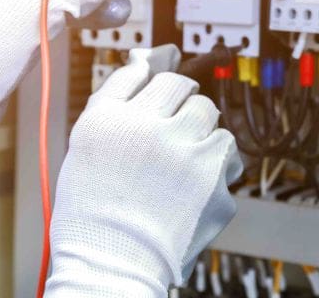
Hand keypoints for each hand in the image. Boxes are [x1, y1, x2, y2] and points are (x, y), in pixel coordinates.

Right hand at [45, 45, 243, 296]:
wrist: (113, 262)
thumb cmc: (95, 205)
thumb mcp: (89, 141)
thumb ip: (117, 93)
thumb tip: (146, 58)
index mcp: (114, 118)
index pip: (158, 77)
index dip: (164, 92)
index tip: (164, 105)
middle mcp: (152, 130)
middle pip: (190, 93)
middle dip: (186, 110)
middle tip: (173, 137)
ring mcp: (189, 157)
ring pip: (214, 121)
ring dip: (204, 136)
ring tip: (182, 166)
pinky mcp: (216, 184)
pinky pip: (230, 157)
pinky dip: (218, 167)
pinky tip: (195, 186)